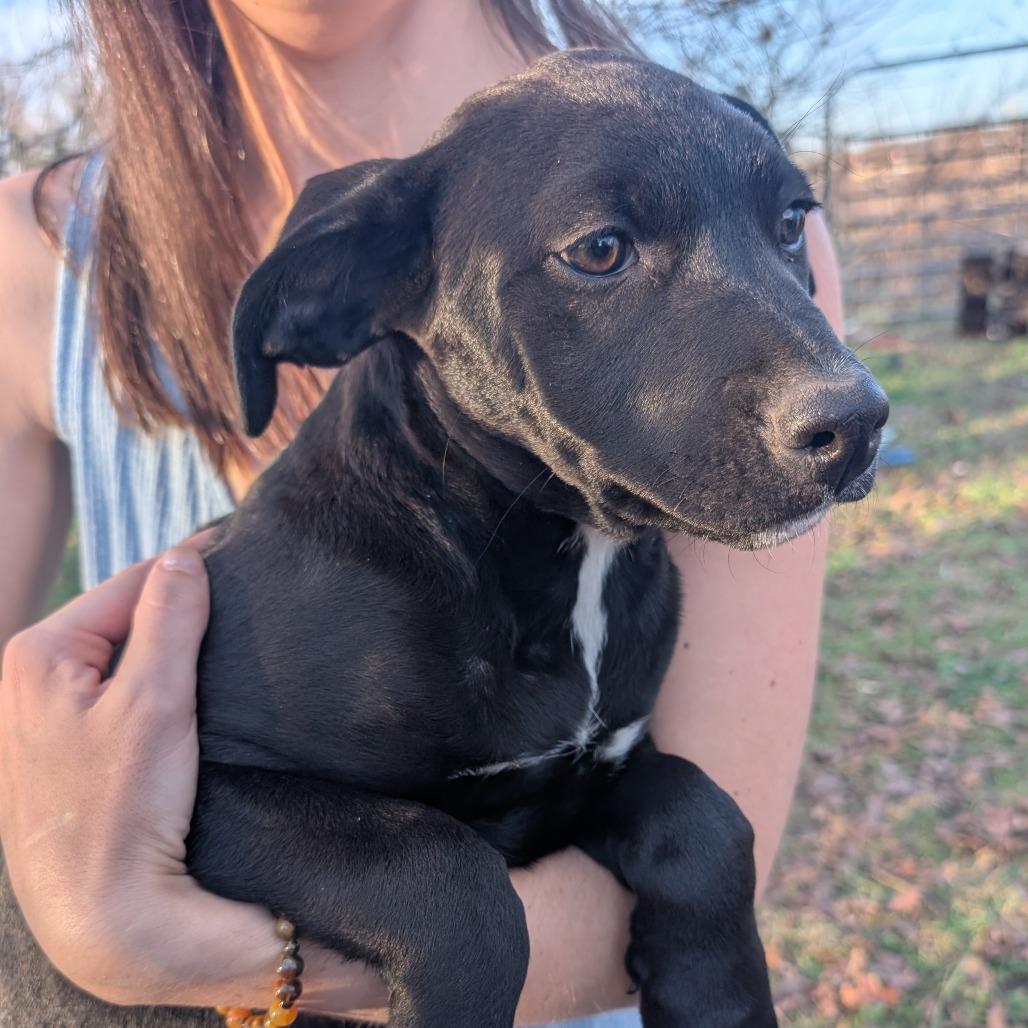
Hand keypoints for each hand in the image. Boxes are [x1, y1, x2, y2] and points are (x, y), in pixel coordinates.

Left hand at [0, 545, 256, 1003]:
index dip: (189, 571)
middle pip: (122, 619)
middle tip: (235, 614)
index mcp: (37, 653)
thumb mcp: (154, 701)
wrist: (103, 916)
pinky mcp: (61, 752)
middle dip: (176, 614)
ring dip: (166, 653)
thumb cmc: (121, 810)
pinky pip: (114, 696)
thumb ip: (169, 617)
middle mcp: (25, 679)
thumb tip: (185, 556)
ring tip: (216, 656)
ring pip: (120, 658)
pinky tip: (184, 702)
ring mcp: (40, 719)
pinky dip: (152, 689)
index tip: (239, 560)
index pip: (130, 582)